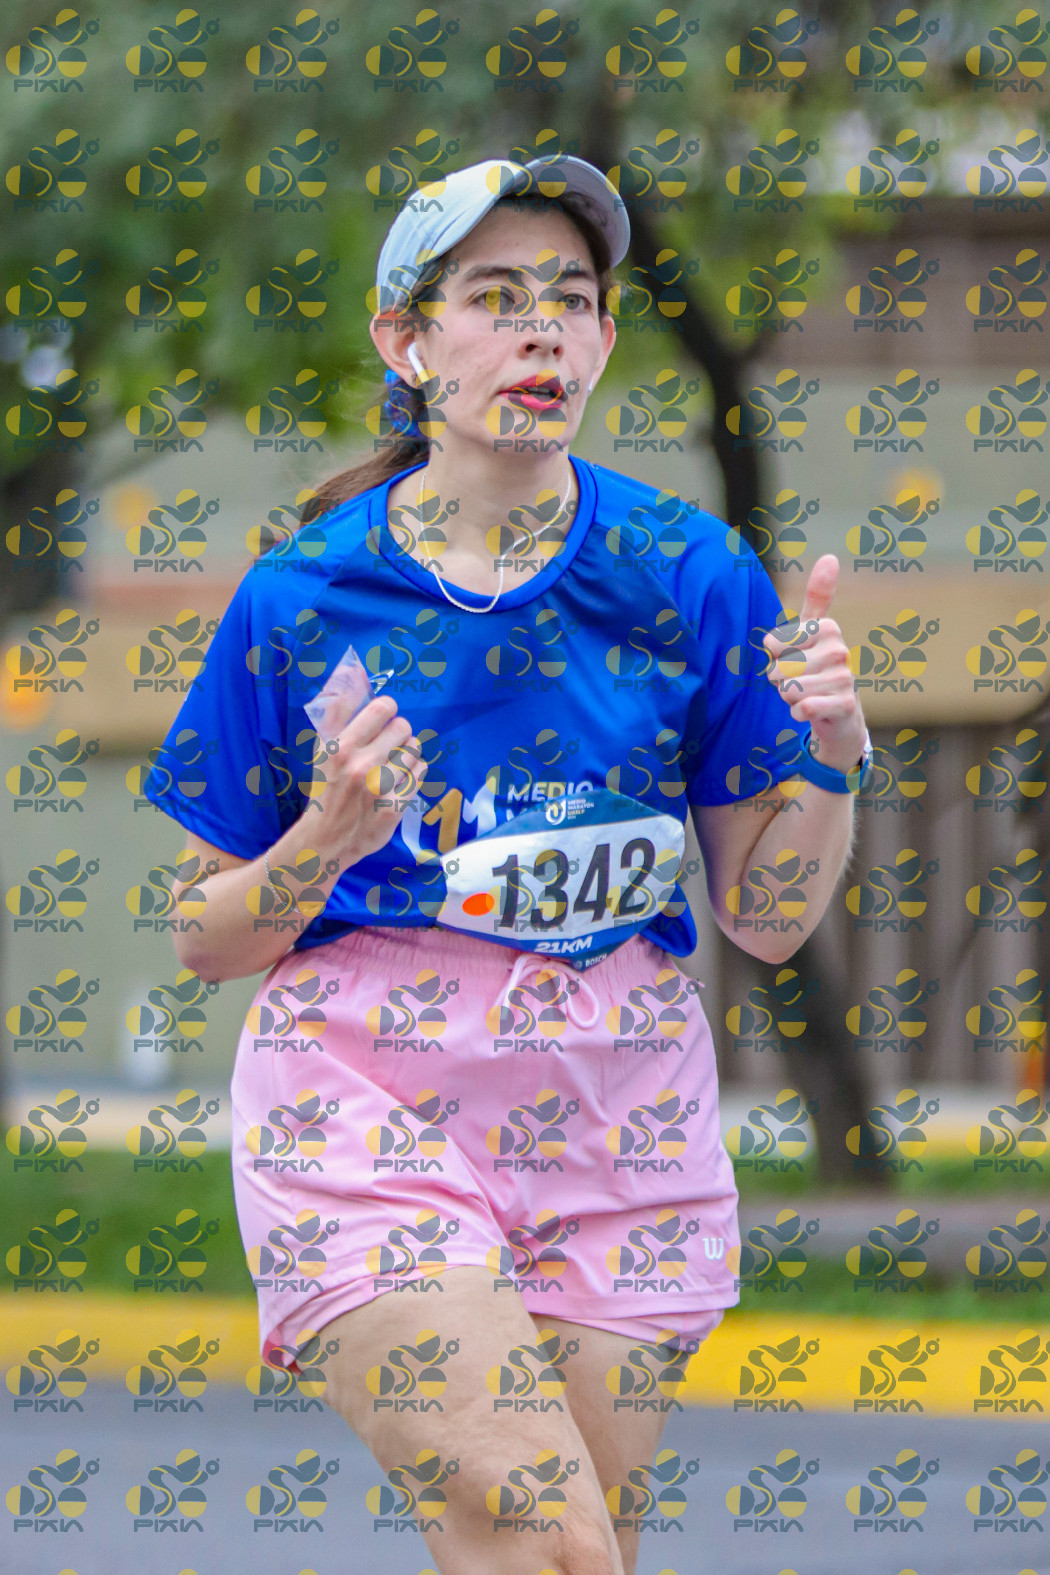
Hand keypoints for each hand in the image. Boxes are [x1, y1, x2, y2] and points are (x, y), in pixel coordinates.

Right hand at [319, 694, 427, 866]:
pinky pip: (420, 773)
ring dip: (407, 754)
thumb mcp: (322, 748)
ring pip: (414, 750)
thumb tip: (353, 672)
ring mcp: (380, 788)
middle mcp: (361, 766)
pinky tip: (399, 781)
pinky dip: (413, 773)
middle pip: (403, 727)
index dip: (387, 709)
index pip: (382, 708)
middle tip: (388, 745)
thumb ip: (336, 711)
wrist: (326, 838)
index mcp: (340, 747)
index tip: (384, 717)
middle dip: (398, 733)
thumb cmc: (325, 788)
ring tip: (392, 764)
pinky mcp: (395, 807)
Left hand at [762, 553, 866, 772]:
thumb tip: (831, 557)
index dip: (774, 657)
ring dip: (789, 698)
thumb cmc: (816, 668)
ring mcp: (845, 678)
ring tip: (807, 695)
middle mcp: (840, 650)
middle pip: (778, 668)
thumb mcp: (811, 632)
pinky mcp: (846, 705)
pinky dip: (798, 714)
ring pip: (788, 689)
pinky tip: (811, 710)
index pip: (773, 643)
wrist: (840, 714)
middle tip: (800, 681)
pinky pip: (804, 708)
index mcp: (828, 628)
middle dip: (780, 681)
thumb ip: (815, 598)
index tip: (793, 658)